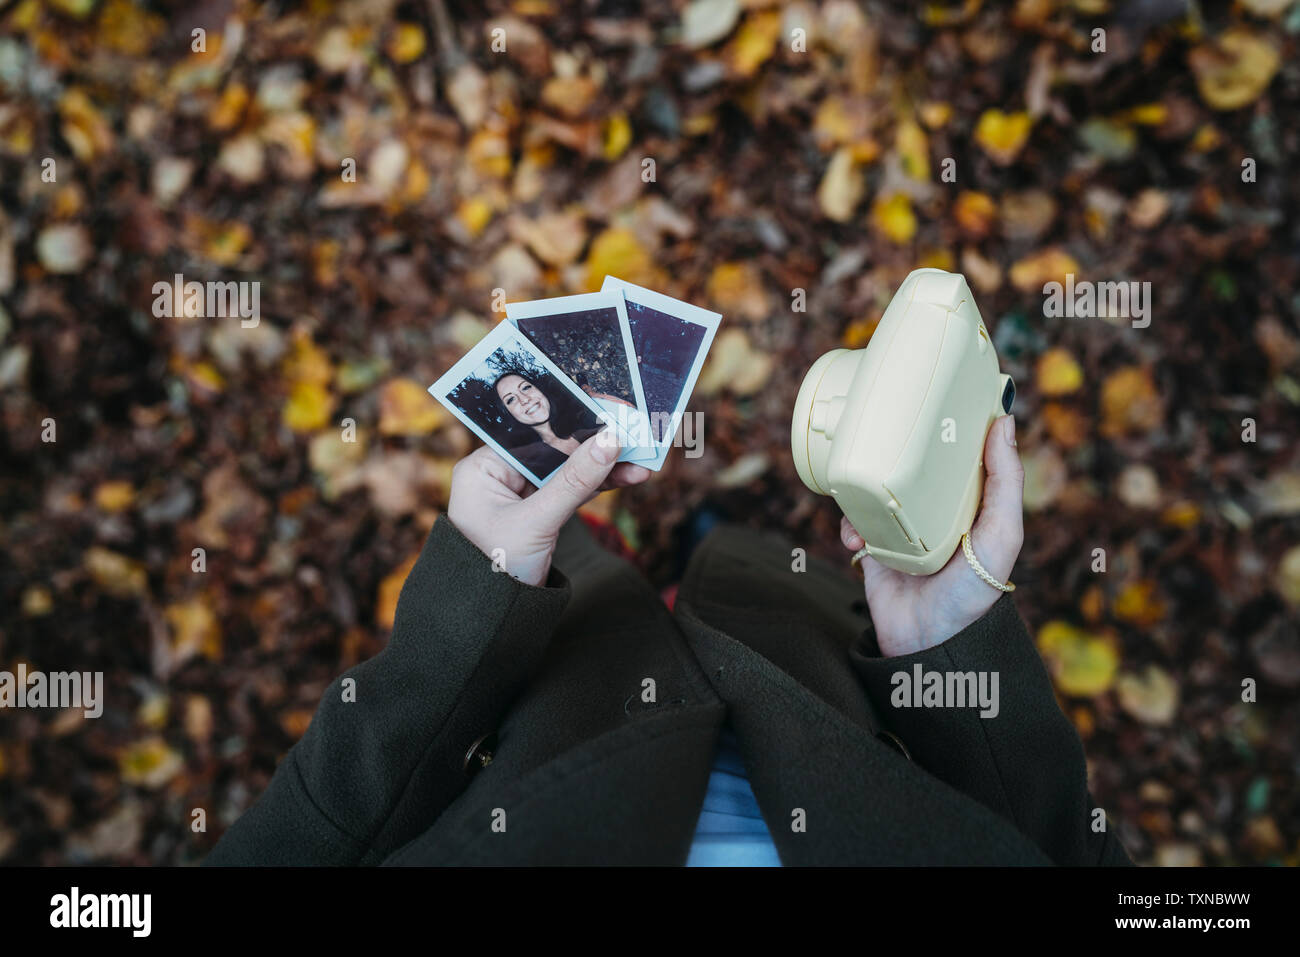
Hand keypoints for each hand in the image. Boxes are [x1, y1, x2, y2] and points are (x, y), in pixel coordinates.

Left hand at [448, 430, 649, 586]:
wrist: (490, 620)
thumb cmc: (495, 568)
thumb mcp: (537, 522)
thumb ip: (574, 481)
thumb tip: (610, 441)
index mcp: (484, 468)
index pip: (534, 435)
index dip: (573, 425)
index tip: (610, 417)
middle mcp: (498, 476)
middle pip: (554, 450)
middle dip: (594, 447)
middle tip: (633, 436)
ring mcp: (519, 495)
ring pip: (567, 471)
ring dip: (603, 468)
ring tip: (642, 463)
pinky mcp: (538, 513)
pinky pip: (571, 491)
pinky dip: (598, 487)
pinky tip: (627, 478)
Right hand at [841, 415, 1023, 656]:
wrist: (927, 643)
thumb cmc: (973, 592)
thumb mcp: (1001, 535)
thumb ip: (1006, 482)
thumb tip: (1005, 422)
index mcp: (972, 502)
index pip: (964, 452)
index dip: (954, 423)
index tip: (940, 390)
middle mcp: (939, 510)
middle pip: (918, 463)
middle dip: (901, 446)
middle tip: (887, 427)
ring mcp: (905, 526)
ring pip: (881, 485)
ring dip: (869, 485)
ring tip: (867, 493)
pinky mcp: (876, 544)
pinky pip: (857, 518)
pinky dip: (851, 520)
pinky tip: (856, 534)